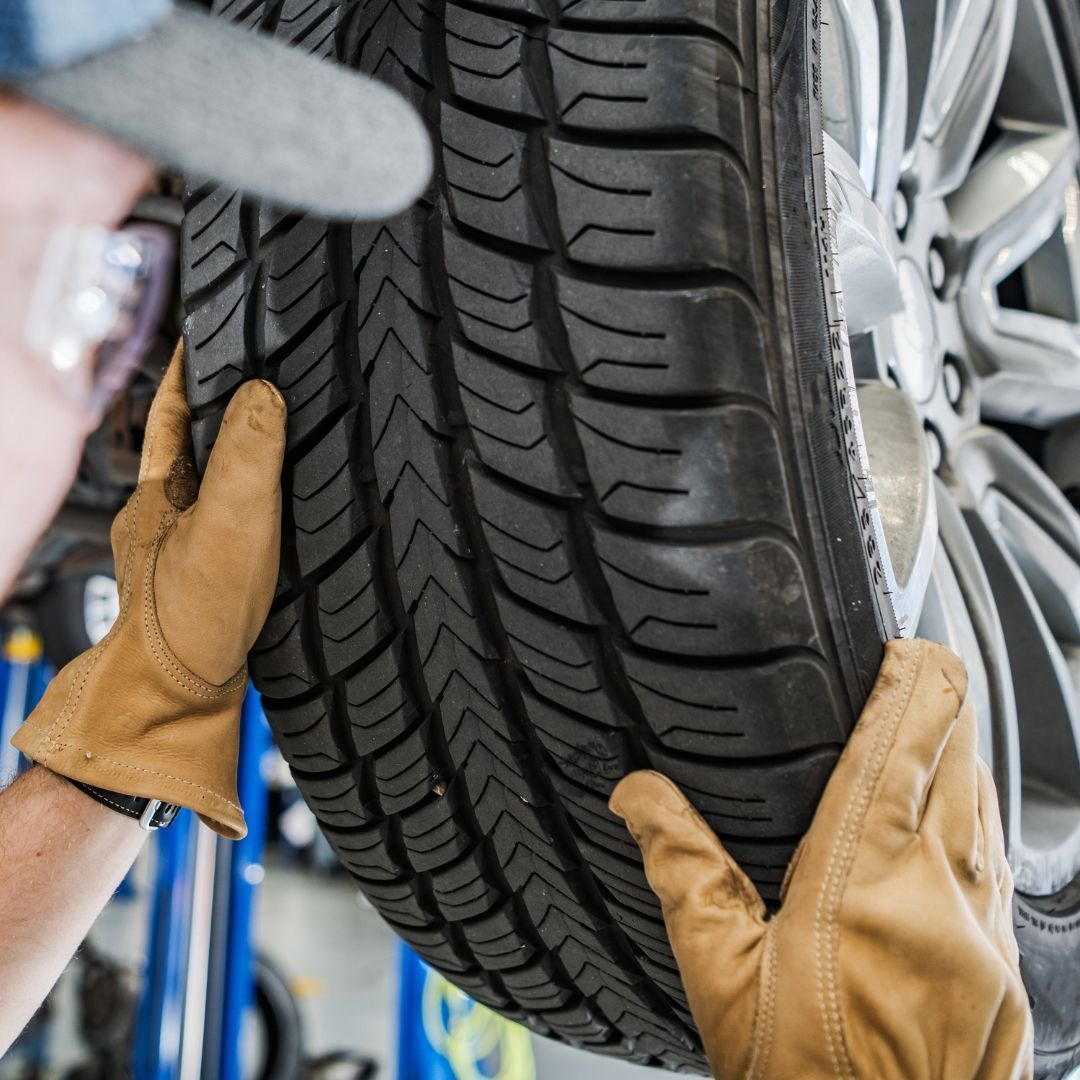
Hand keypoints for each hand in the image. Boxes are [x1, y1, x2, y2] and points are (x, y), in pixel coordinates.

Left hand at [13, 344, 285, 837]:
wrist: (180, 695)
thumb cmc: (190, 617)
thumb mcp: (228, 521)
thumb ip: (247, 453)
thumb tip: (264, 394)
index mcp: (157, 489)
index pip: (169, 407)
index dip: (188, 366)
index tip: (209, 330)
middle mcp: (163, 512)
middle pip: (192, 439)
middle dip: (219, 404)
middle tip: (256, 371)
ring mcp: (182, 544)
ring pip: (214, 477)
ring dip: (240, 450)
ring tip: (278, 427)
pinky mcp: (208, 575)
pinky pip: (232, 515)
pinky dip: (253, 496)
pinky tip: (278, 506)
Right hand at [610, 639, 1032, 1079]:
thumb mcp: (721, 981)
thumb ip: (683, 872)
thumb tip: (638, 796)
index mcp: (863, 887)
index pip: (904, 747)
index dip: (915, 680)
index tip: (906, 644)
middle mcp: (941, 899)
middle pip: (961, 759)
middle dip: (944, 702)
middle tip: (917, 665)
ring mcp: (986, 935)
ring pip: (987, 805)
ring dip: (963, 752)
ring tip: (935, 721)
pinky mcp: (1007, 969)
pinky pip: (998, 860)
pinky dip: (977, 813)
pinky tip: (954, 814)